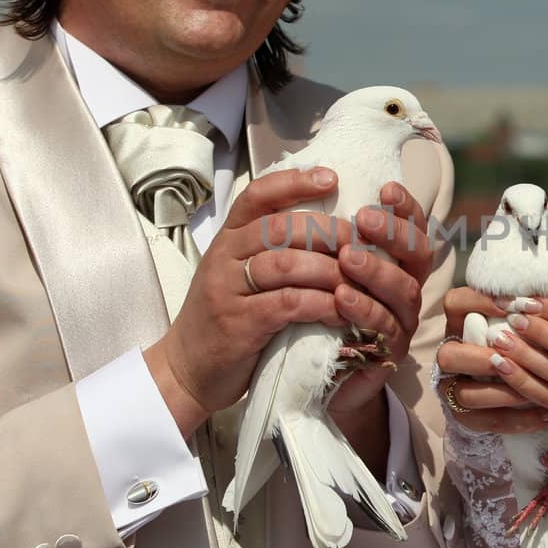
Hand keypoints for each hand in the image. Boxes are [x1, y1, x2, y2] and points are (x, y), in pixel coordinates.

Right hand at [146, 167, 357, 437]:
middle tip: (361, 241)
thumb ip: (268, 250)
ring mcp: (227, 289)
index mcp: (227, 238)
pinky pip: (287, 303)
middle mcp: (223, 256)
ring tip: (358, 278)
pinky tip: (342, 310)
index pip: (258, 195)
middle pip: (281, 227)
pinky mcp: (238, 323)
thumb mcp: (237, 274)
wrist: (186, 369)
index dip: (295, 182)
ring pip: (286, 263)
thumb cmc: (223, 318)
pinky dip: (320, 303)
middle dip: (327, 230)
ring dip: (329, 268)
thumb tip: (326, 225)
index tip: (332, 178)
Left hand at [325, 180, 431, 423]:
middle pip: (420, 255)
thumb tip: (317, 179)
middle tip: (364, 219)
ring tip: (347, 256)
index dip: (406, 208)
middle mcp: (406, 288)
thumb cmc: (319, 310)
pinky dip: (365, 309)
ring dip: (377, 270)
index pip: (413, 227)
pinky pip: (385, 328)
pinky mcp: (388, 354)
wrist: (315, 374)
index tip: (385, 188)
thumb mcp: (322, 268)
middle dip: (395, 233)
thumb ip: (329, 234)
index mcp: (395, 262)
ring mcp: (401, 322)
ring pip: (405, 290)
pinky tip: (341, 296)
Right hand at [434, 287, 547, 435]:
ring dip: (505, 394)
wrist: (512, 388)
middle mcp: (451, 356)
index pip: (454, 303)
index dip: (479, 302)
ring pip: (466, 395)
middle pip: (447, 355)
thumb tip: (545, 302)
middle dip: (482, 360)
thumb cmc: (524, 344)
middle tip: (513, 361)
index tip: (514, 307)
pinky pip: (487, 422)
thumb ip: (527, 314)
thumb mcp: (522, 324)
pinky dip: (519, 420)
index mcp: (461, 325)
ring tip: (540, 393)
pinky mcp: (465, 417)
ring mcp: (453, 389)